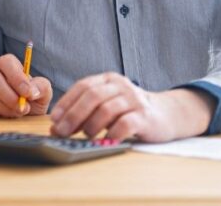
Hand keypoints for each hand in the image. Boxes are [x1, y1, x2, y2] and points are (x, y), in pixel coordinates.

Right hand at [0, 54, 51, 117]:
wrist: (15, 115)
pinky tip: (0, 115)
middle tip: (23, 109)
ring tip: (14, 114)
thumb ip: (41, 87)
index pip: (6, 62)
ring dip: (3, 109)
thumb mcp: (40, 94)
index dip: (17, 77)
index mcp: (6, 64)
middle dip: (10, 97)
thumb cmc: (27, 101)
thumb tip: (32, 91)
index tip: (28, 94)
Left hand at [50, 73, 211, 142]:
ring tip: (86, 136)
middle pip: (92, 97)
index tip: (54, 119)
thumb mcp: (107, 103)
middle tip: (62, 132)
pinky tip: (106, 140)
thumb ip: (85, 110)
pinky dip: (111, 133)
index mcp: (107, 79)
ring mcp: (135, 100)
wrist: (166, 114)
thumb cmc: (128, 111)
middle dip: (74, 115)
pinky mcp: (146, 116)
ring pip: (107, 109)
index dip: (66, 103)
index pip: (82, 86)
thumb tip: (56, 126)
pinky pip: (125, 124)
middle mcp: (121, 85)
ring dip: (91, 125)